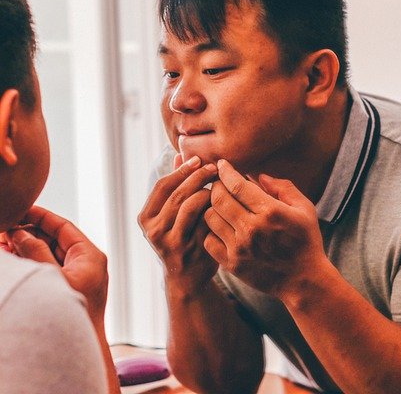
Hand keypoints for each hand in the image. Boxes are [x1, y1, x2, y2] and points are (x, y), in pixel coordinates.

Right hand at [5, 206, 107, 323]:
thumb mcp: (51, 277)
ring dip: (26, 248)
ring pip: (47, 254)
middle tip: (5, 229)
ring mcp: (77, 277)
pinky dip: (30, 262)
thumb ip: (35, 252)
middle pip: (54, 240)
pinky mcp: (67, 288)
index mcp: (90, 256)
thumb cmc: (71, 314)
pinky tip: (12, 257)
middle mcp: (85, 263)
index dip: (41, 217)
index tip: (22, 209)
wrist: (75, 350)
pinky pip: (47, 269)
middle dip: (28, 233)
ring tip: (3, 243)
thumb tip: (20, 232)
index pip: (63, 227)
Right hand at [138, 155, 218, 295]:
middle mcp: (154, 230)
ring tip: (218, 184)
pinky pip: (203, 221)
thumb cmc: (180, 237)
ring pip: (190, 205)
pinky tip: (222, 202)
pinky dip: (213, 208)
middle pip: (177, 193)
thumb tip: (179, 156)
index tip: (197, 160)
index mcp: (145, 218)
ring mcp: (170, 242)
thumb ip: (174, 186)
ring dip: (206, 190)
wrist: (187, 278)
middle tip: (213, 167)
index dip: (181, 171)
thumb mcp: (170, 214)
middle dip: (197, 176)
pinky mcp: (189, 250)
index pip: (163, 185)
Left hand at [204, 159, 327, 299]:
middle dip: (215, 185)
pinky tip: (220, 226)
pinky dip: (210, 230)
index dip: (225, 171)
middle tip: (218, 183)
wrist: (304, 281)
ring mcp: (240, 248)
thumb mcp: (304, 209)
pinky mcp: (232, 264)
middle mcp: (252, 229)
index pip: (237, 185)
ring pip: (210, 217)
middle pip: (218, 198)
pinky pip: (208, 240)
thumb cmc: (305, 241)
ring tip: (219, 204)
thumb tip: (259, 176)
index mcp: (270, 211)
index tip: (221, 165)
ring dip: (211, 207)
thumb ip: (283, 187)